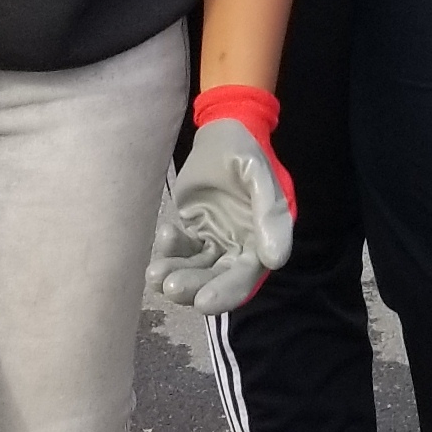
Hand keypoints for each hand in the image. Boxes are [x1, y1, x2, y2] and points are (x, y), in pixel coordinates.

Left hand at [147, 95, 293, 310]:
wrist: (223, 129)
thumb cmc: (245, 151)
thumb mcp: (258, 177)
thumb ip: (269, 215)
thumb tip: (276, 260)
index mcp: (264, 240)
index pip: (245, 276)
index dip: (225, 292)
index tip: (202, 302)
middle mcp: (242, 247)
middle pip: (217, 279)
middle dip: (193, 287)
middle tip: (170, 286)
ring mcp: (218, 241)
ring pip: (196, 270)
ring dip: (176, 274)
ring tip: (155, 274)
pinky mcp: (197, 232)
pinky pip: (182, 251)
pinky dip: (169, 252)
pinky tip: (164, 234)